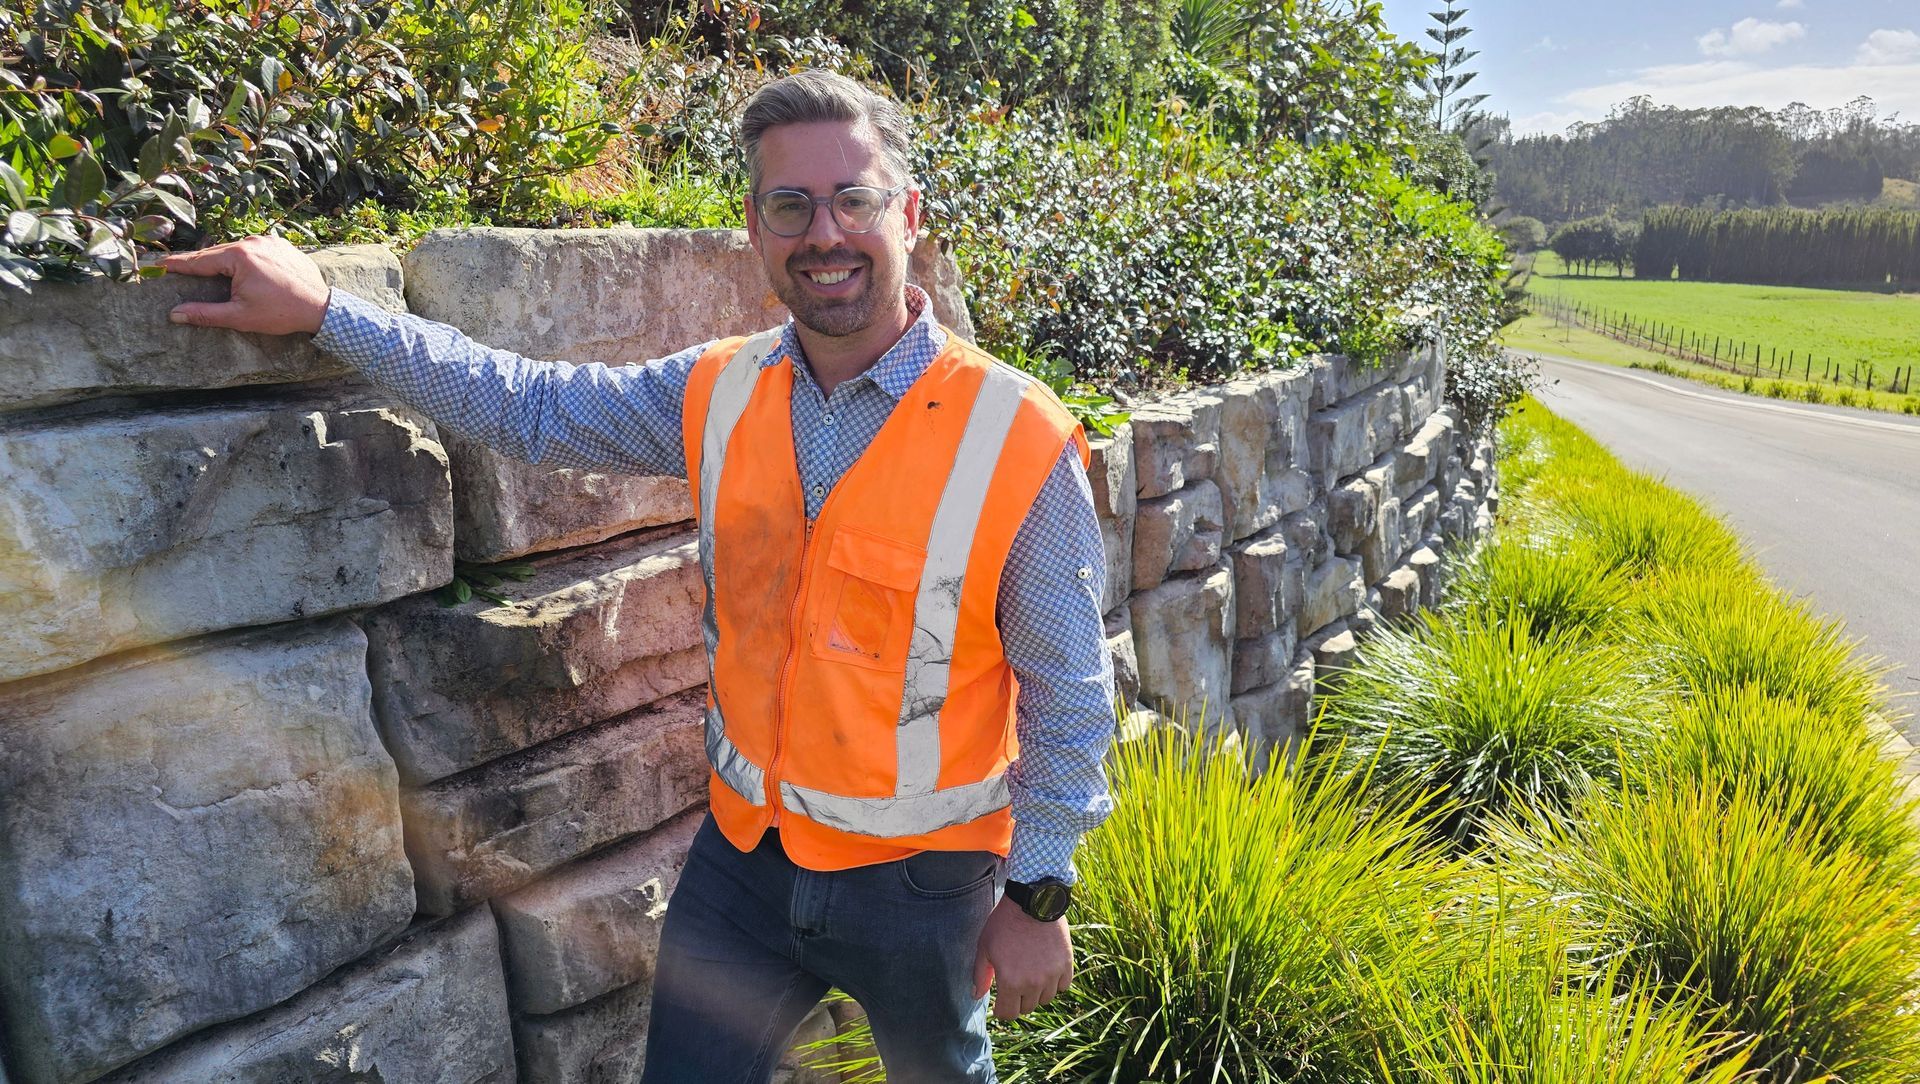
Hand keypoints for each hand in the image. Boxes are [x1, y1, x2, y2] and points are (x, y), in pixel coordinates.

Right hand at [160, 235, 330, 335]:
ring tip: (206, 267)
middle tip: (178, 266)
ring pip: (236, 250)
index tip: (159, 263)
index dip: (179, 264)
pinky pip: (255, 249)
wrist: (322, 307)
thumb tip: (175, 314)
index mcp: (239, 256)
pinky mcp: (282, 244)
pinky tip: (238, 266)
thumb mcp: (239, 316)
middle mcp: (253, 241)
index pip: (200, 261)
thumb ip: (205, 313)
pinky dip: (244, 257)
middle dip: (199, 262)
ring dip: (223, 260)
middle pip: (217, 253)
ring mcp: (270, 240)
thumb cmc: (281, 313)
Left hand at [972, 896, 1072, 1019]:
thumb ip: (980, 975)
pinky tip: (1046, 970)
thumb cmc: (1004, 923)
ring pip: (1046, 998)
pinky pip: (1063, 986)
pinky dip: (1055, 982)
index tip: (1000, 1003)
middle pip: (1027, 1007)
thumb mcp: (984, 947)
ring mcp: (1052, 975)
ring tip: (1030, 974)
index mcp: (1011, 982)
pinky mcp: (1066, 964)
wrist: (1032, 901)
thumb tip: (976, 996)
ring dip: (1037, 992)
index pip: (1008, 1014)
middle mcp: (1034, 983)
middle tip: (1014, 983)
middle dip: (1018, 999)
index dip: (1002, 1010)